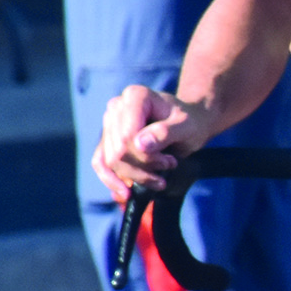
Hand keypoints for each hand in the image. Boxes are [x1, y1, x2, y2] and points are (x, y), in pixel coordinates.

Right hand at [94, 83, 202, 198]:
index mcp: (135, 96)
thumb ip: (165, 133)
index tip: (170, 162)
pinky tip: (126, 193)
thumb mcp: (187, 127)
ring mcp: (109, 124)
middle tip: (168, 166)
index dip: (146, 157)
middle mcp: (116, 107)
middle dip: (144, 167)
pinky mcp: (107, 140)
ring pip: (111, 161)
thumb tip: (139, 145)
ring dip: (136, 175)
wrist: (189, 123)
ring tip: (159, 177)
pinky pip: (100, 163)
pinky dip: (112, 180)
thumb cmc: (190, 122)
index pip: (128, 136)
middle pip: (119, 151)